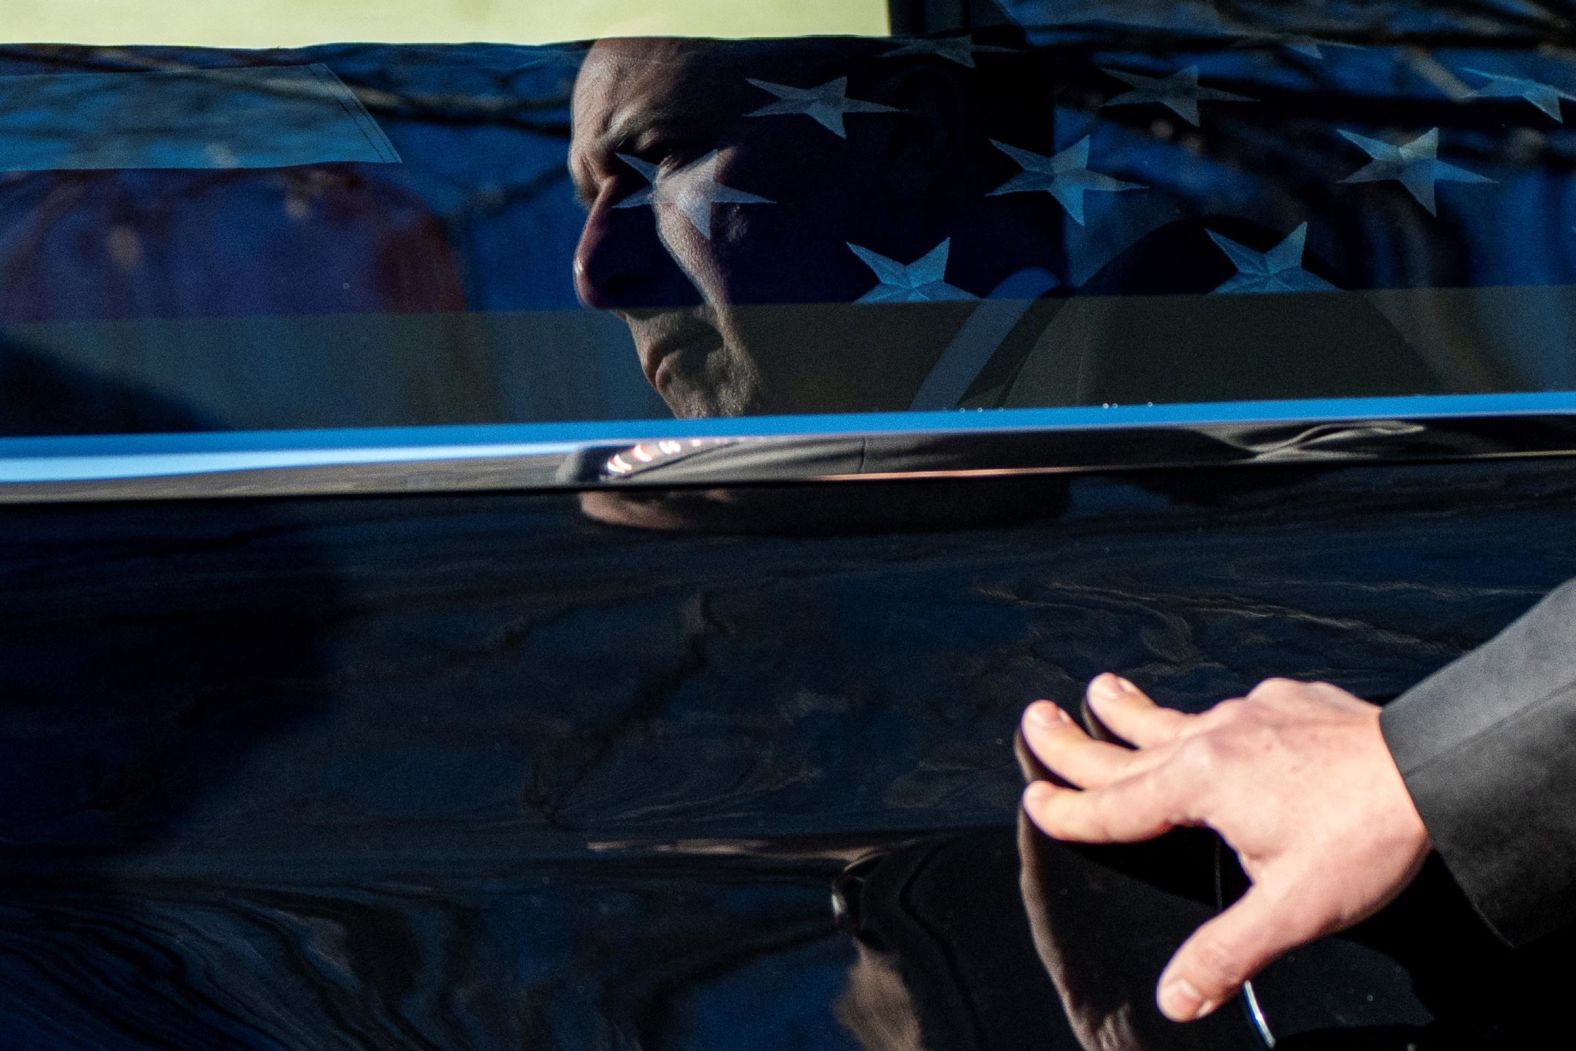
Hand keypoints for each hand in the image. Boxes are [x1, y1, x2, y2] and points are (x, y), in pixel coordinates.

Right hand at [1019, 675, 1430, 1023]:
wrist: (1435, 765)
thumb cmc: (1364, 835)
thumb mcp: (1292, 909)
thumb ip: (1226, 952)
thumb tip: (1175, 998)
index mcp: (1199, 784)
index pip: (1114, 805)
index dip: (1068, 809)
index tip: (1033, 802)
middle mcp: (1212, 739)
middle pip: (1124, 745)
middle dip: (1073, 739)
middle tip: (1034, 718)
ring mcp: (1248, 713)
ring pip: (1172, 715)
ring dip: (1129, 709)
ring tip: (1100, 690)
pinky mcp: (1285, 700)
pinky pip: (1229, 708)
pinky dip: (1204, 715)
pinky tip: (1216, 716)